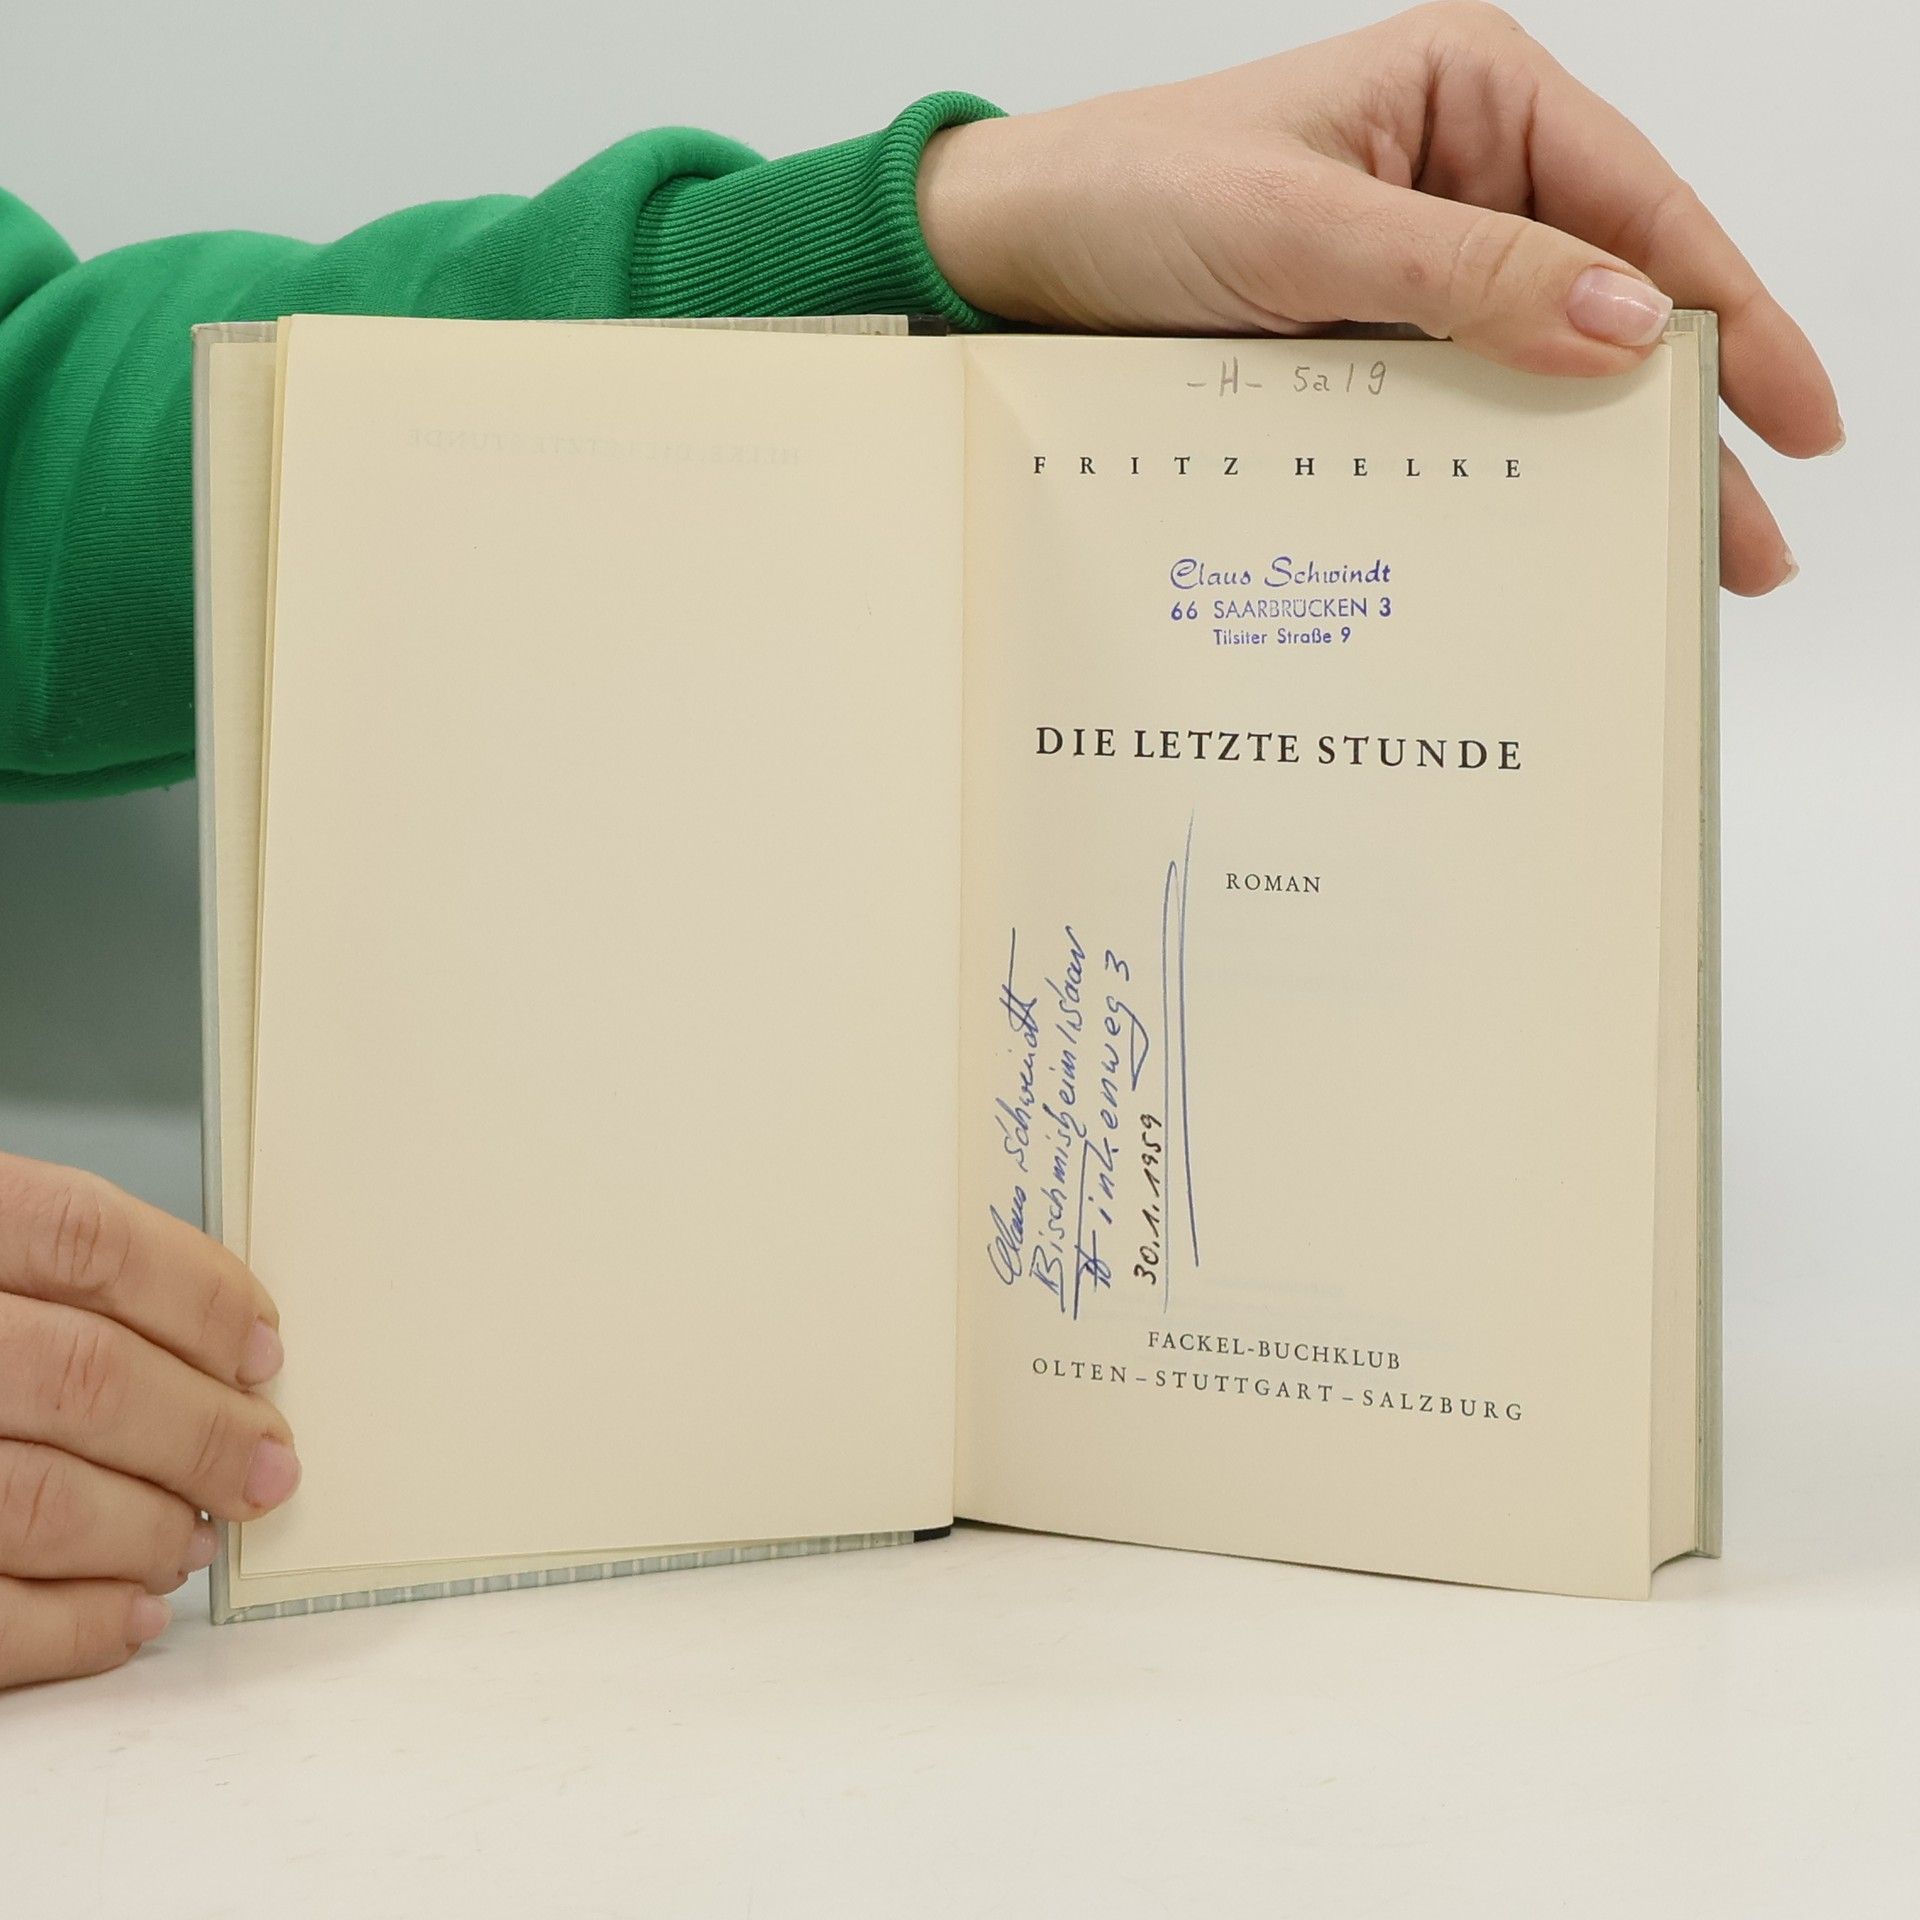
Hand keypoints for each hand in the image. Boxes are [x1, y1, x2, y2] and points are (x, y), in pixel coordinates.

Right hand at [0, 1151, 299, 1688]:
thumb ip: (62, 1284)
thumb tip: (221, 1350)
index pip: (89, 1239)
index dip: (199, 1296)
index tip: (263, 1350)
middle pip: (86, 1376)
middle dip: (202, 1432)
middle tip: (264, 1464)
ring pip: (43, 1499)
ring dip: (147, 1529)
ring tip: (192, 1537)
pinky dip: (78, 1624)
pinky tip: (130, 1613)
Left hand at [917, 2, 1838, 595]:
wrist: (1008, 257)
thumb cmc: (1130, 196)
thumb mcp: (1303, 229)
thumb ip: (1465, 276)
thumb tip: (1626, 323)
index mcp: (1471, 96)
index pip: (1636, 207)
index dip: (1728, 312)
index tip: (1797, 414)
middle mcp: (1459, 174)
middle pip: (1606, 300)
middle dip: (1678, 418)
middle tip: (1745, 543)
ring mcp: (1414, 265)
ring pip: (1540, 366)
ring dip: (1598, 459)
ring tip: (1663, 560)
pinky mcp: (1363, 339)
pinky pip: (1458, 404)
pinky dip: (1502, 466)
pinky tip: (1542, 534)